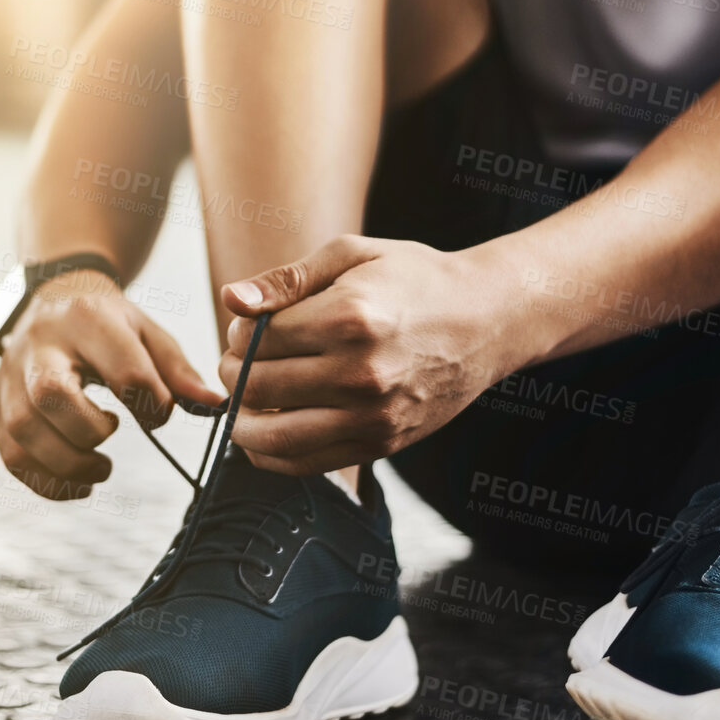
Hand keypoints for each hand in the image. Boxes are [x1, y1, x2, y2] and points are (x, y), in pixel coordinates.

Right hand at [0, 270, 223, 499]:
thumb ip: (178, 370)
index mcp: (86, 319)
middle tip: (113, 440)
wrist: (50, 300)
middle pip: (50, 395)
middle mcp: (39, 345)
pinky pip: (11, 455)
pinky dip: (47, 481)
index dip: (151, 403)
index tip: (157, 413)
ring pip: (23, 430)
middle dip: (89, 433)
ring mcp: (10, 376)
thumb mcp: (146, 332)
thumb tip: (215, 406)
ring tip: (99, 469)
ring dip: (67, 465)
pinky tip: (77, 481)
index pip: (122, 368)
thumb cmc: (106, 324)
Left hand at [216, 235, 529, 474]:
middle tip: (239, 359)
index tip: (248, 325)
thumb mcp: (352, 255)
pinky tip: (264, 429)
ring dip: (242, 418)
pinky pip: (304, 464)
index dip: (240, 331)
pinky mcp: (381, 445)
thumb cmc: (415, 279)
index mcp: (349, 318)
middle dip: (234, 371)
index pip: (259, 338)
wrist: (488, 319)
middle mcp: (360, 373)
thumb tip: (230, 300)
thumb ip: (286, 279)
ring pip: (272, 435)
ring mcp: (372, 416)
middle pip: (258, 386)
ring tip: (245, 398)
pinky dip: (269, 453)